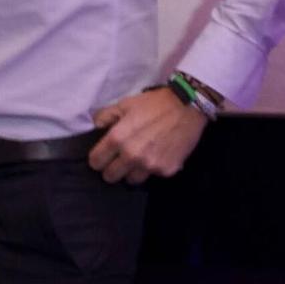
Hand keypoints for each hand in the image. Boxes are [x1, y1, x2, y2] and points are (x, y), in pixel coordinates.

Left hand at [88, 86, 206, 183]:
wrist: (188, 106)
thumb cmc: (155, 103)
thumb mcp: (126, 103)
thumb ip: (106, 116)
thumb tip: (96, 127)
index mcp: (117, 138)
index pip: (95, 162)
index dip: (98, 158)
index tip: (104, 155)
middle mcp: (131, 156)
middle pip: (110, 176)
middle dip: (112, 168)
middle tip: (120, 159)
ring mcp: (149, 165)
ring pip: (131, 180)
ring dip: (132, 171)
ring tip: (140, 159)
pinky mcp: (166, 170)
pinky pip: (153, 175)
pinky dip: (153, 168)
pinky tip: (158, 155)